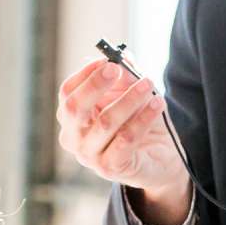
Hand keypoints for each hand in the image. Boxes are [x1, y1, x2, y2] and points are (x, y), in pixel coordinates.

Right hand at [57, 60, 191, 223]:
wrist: (158, 158)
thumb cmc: (137, 122)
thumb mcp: (130, 94)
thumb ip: (124, 75)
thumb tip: (123, 56)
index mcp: (71, 117)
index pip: (67, 92)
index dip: (86, 74)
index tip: (108, 59)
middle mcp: (73, 137)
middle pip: (74, 108)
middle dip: (95, 85)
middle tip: (116, 68)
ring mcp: (89, 156)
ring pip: (105, 122)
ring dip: (129, 99)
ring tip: (149, 84)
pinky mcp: (110, 168)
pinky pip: (126, 139)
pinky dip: (143, 119)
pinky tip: (157, 104)